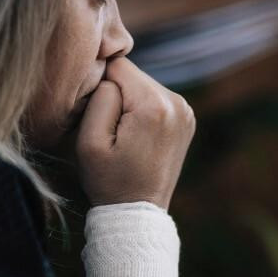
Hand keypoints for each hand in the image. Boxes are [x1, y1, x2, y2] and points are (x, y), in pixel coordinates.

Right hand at [76, 57, 194, 207]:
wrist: (139, 212)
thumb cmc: (109, 180)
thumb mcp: (90, 140)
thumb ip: (99, 96)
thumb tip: (109, 74)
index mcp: (155, 106)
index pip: (118, 65)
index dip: (99, 83)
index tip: (97, 113)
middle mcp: (178, 103)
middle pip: (133, 74)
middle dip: (117, 93)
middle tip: (110, 128)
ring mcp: (187, 110)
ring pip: (143, 85)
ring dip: (129, 102)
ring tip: (124, 135)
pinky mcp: (187, 118)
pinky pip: (155, 98)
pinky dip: (142, 110)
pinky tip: (137, 135)